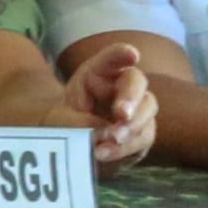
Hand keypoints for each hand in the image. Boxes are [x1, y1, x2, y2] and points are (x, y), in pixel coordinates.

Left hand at [42, 42, 156, 176]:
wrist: (70, 146)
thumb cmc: (63, 124)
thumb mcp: (60, 119)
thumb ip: (79, 122)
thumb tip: (105, 133)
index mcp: (98, 73)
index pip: (111, 58)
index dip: (122, 54)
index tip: (132, 55)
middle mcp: (121, 86)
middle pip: (136, 82)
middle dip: (131, 97)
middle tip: (122, 114)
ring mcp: (136, 108)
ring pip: (147, 109)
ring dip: (132, 125)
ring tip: (112, 139)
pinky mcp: (142, 132)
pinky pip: (143, 137)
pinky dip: (126, 147)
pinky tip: (106, 153)